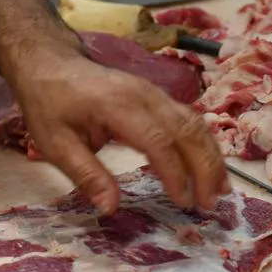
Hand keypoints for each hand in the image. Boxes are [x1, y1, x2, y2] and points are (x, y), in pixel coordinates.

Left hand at [9, 49, 229, 214]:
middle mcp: (146, 96)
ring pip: (197, 125)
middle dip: (205, 169)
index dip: (175, 174)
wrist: (50, 62)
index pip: (158, 142)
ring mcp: (157, 95)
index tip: (182, 202)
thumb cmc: (50, 103)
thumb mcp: (55, 143)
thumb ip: (86, 175)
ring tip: (221, 190)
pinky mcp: (161, 99)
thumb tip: (110, 209)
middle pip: (189, 131)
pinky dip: (206, 147)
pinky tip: (212, 169)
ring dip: (213, 158)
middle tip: (209, 204)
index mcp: (119, 106)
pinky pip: (192, 122)